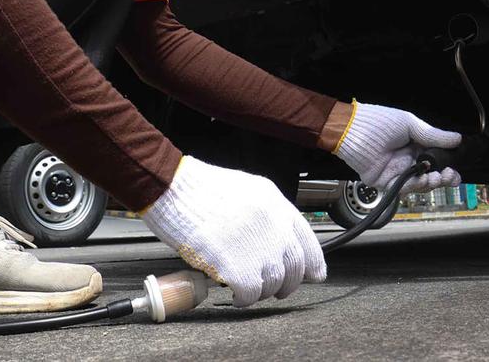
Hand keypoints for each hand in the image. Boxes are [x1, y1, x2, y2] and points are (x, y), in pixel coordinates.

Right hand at [141, 156, 325, 306]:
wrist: (174, 189)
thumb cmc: (199, 189)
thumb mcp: (245, 189)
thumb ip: (266, 214)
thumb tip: (278, 238)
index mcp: (275, 203)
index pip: (307, 239)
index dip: (313, 262)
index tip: (314, 275)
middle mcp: (273, 225)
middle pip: (294, 266)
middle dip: (287, 283)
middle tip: (276, 290)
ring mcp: (258, 247)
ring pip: (274, 283)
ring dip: (261, 291)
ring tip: (245, 287)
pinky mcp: (238, 266)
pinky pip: (251, 294)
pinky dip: (244, 299)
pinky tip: (234, 294)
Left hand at [333, 102, 462, 193]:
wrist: (352, 130)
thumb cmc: (377, 122)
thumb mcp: (409, 124)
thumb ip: (432, 135)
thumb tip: (456, 139)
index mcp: (414, 145)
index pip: (436, 159)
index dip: (446, 166)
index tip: (454, 168)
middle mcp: (407, 160)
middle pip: (430, 175)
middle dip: (442, 178)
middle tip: (448, 176)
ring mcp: (397, 172)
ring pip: (418, 185)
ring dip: (429, 183)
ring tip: (434, 177)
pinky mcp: (385, 182)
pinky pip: (402, 189)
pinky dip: (412, 186)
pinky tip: (420, 180)